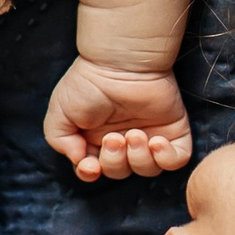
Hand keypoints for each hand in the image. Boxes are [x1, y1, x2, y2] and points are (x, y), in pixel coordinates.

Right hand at [44, 58, 192, 183]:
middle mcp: (123, 141)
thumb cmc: (87, 83)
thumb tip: (80, 161)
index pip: (94, 170)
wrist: (120, 62)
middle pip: (120, 172)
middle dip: (115, 162)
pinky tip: (156, 142)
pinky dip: (167, 159)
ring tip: (135, 135)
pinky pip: (175, 161)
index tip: (90, 165)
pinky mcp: (173, 131)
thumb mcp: (59, 111)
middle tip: (114, 137)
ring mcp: (149, 136)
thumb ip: (60, 141)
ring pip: (148, 170)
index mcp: (96, 139)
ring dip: (139, 159)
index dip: (91, 172)